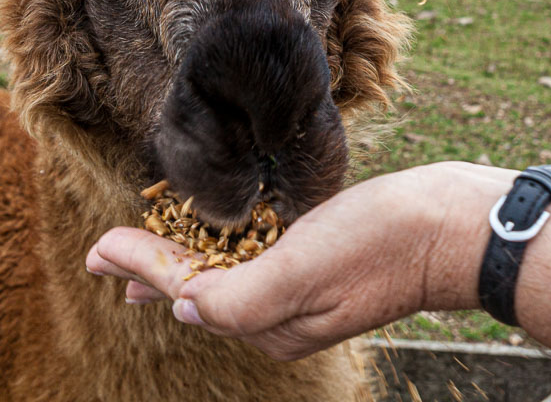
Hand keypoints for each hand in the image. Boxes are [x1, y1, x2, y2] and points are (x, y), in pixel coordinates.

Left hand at [86, 161, 510, 359]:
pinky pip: (257, 258)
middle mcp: (283, 314)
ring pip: (226, 274)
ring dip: (182, 258)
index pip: (188, 291)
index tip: (96, 248)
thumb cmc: (381, 244)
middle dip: (151, 269)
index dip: (138, 267)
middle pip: (201, 287)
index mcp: (272, 323)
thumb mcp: (301, 272)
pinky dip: (223, 245)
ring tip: (144, 250)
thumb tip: (184, 308)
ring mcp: (305, 289)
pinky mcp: (324, 260)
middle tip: (104, 252)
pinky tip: (216, 237)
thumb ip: (238, 296)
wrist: (455, 227)